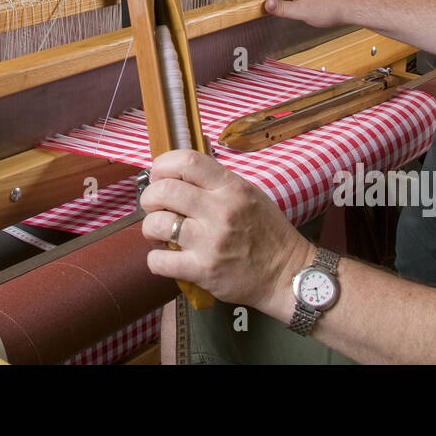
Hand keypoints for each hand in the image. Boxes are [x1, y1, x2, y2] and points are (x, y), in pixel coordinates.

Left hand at [140, 149, 311, 317]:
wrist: (286, 274)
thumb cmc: (268, 233)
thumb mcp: (250, 194)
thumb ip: (218, 179)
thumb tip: (187, 162)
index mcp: (232, 188)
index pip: (187, 161)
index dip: (163, 164)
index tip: (158, 174)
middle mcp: (221, 211)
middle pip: (165, 190)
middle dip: (149, 196)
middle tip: (154, 205)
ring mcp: (211, 242)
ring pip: (157, 224)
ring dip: (150, 227)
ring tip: (159, 231)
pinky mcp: (204, 270)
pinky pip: (160, 261)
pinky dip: (155, 259)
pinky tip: (165, 257)